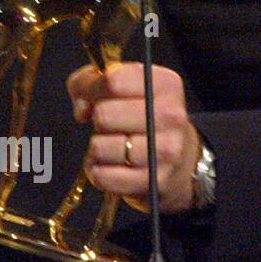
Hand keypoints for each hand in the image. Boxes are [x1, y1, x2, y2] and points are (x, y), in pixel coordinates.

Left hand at [67, 62, 201, 214]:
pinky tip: (110, 165)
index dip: (93, 90)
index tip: (96, 97)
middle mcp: (170, 116)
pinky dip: (98, 171)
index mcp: (164, 85)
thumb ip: (88, 82)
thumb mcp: (121, 85)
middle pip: (104, 114)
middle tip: (108, 125)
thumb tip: (81, 108)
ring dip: (97, 148)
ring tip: (112, 145)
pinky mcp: (152, 180)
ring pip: (100, 147)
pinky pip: (103, 175)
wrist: (179, 158)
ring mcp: (165, 151)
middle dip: (98, 120)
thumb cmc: (140, 115)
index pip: (113, 81)